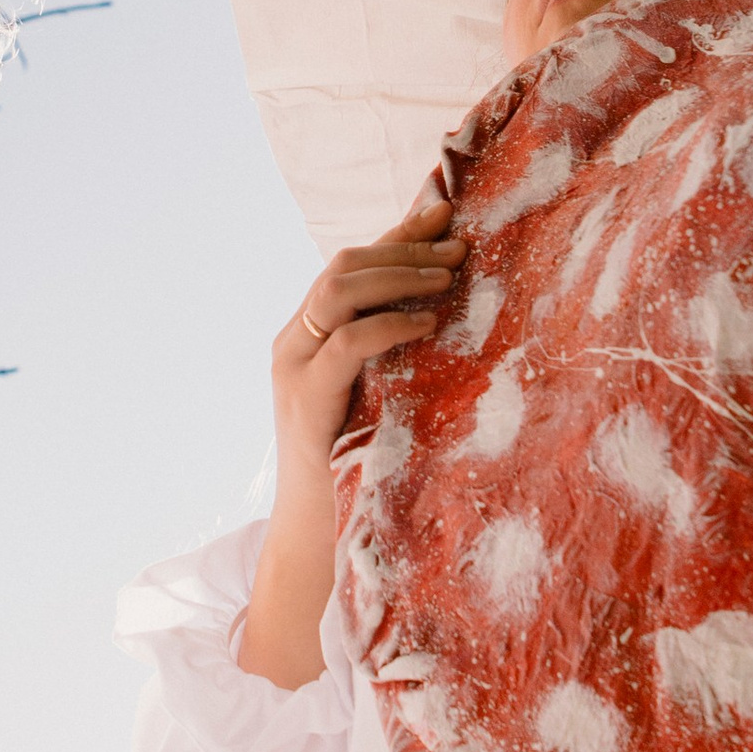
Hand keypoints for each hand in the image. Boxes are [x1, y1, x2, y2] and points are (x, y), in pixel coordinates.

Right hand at [240, 185, 467, 689]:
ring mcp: (293, 370)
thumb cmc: (362, 472)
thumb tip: (454, 313)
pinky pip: (344, 342)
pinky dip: (389, 324)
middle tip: (459, 242)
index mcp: (308, 338)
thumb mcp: (384, 398)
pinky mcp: (305, 402)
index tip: (446, 210)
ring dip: (399, 275)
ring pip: (337, 289)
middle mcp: (292, 344)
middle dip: (403, 245)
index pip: (349, 265)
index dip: (397, 235)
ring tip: (449, 274)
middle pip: (342, 265)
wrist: (320, 541)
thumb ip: (399, 356)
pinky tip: (427, 323)